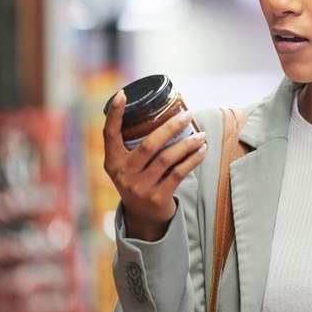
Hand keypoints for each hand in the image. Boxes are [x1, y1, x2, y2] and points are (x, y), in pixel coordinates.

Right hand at [102, 90, 207, 240]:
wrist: (144, 218)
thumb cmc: (140, 181)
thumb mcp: (129, 166)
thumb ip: (137, 145)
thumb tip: (165, 113)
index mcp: (113, 162)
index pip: (110, 134)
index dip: (115, 114)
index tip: (122, 94)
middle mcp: (123, 174)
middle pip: (149, 144)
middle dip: (170, 127)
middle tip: (187, 114)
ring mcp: (140, 187)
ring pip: (167, 159)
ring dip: (188, 144)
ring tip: (202, 135)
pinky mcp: (157, 197)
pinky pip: (179, 173)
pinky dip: (193, 159)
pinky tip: (202, 150)